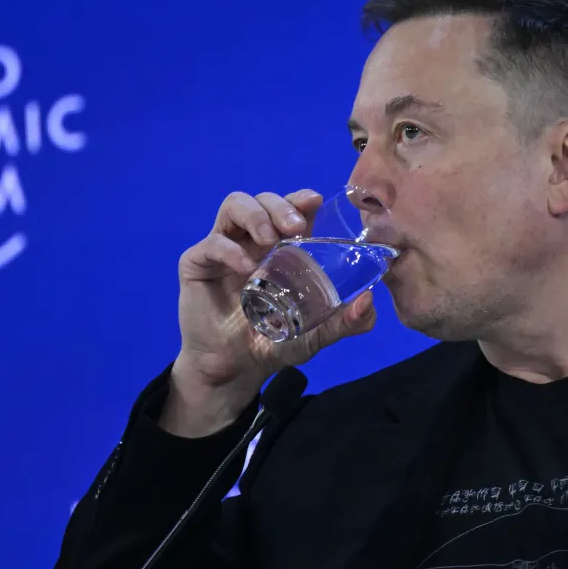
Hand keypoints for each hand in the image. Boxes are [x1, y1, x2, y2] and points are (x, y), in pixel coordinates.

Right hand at [162, 189, 376, 434]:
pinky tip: (244, 267)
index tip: (315, 201)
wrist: (235, 370)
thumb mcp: (316, 334)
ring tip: (269, 239)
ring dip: (256, 215)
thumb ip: (345, 321)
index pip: (292, 208)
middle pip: (264, 199)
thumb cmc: (274, 342)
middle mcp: (253, 241)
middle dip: (281, 205)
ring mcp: (225, 249)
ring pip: (235, 205)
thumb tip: (369, 301)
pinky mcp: (197, 264)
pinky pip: (211, 243)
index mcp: (282, 247)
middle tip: (295, 227)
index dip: (302, 198)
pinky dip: (228, 249)